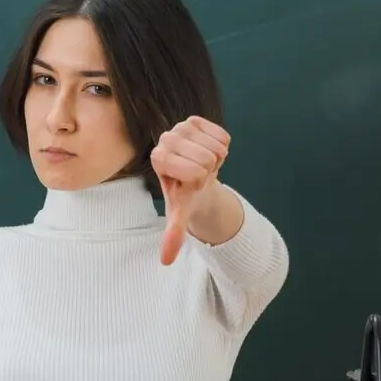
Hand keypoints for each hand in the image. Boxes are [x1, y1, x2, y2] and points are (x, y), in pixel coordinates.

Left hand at [150, 116, 229, 264]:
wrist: (194, 178)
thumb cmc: (185, 195)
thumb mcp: (179, 214)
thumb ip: (173, 234)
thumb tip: (165, 261)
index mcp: (158, 157)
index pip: (196, 171)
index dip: (200, 181)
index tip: (189, 182)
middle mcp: (165, 138)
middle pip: (207, 157)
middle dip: (209, 170)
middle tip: (197, 174)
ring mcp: (180, 126)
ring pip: (216, 146)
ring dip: (216, 159)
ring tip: (202, 164)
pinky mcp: (195, 119)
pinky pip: (223, 136)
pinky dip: (222, 147)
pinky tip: (208, 152)